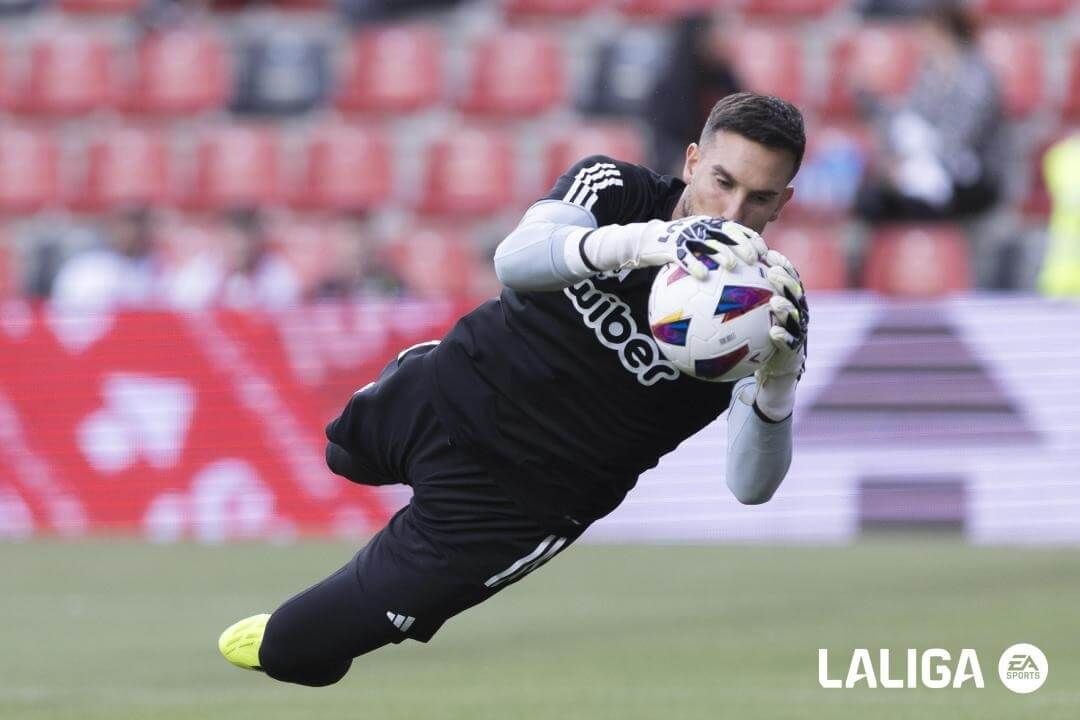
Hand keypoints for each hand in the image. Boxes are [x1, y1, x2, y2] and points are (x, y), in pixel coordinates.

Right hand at [637, 216, 766, 279]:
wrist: (647, 240)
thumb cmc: (678, 245)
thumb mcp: (698, 240)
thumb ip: (716, 246)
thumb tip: (742, 265)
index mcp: (709, 225)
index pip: (735, 228)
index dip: (750, 238)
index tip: (763, 251)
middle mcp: (700, 227)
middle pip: (725, 234)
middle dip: (741, 245)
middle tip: (753, 259)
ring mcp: (686, 236)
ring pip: (707, 244)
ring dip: (721, 254)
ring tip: (732, 266)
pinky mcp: (671, 247)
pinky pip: (684, 257)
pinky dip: (694, 265)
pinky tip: (703, 276)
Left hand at [754, 250, 807, 419]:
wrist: (773, 368)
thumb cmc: (757, 339)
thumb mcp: (747, 318)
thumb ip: (737, 301)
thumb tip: (710, 283)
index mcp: (788, 301)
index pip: (788, 278)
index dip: (782, 264)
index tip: (768, 253)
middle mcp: (796, 313)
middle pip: (795, 292)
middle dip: (786, 281)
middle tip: (771, 272)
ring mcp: (797, 331)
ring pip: (795, 315)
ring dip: (786, 307)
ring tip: (774, 301)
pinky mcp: (795, 349)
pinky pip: (790, 341)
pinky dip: (783, 336)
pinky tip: (773, 331)